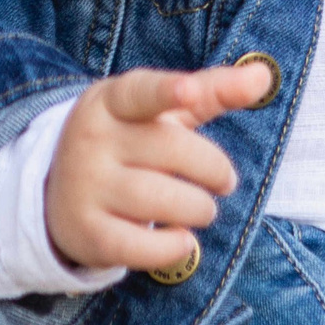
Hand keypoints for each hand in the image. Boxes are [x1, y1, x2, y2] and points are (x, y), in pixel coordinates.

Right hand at [46, 62, 277, 272]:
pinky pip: (140, 246)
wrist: (60, 195)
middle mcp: (93, 139)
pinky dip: (173, 248)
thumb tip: (264, 76)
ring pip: (160, 200)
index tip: (188, 91)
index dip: (168, 91)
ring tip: (203, 209)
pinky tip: (183, 240)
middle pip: (172, 149)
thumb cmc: (132, 143)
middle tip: (226, 181)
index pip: (142, 92)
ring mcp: (85, 186)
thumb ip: (213, 92)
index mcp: (112, 101)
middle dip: (213, 169)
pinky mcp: (87, 231)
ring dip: (198, 209)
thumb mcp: (162, 112)